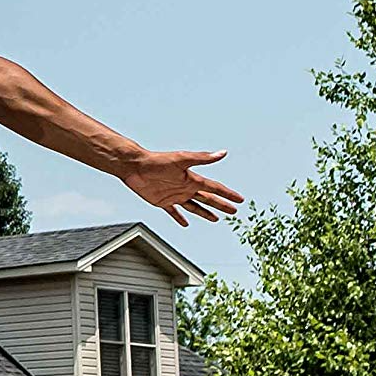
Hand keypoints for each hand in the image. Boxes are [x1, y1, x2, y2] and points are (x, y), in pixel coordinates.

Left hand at [118, 151, 242, 226]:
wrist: (135, 166)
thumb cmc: (157, 161)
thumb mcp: (182, 160)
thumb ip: (202, 158)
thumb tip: (223, 152)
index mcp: (192, 179)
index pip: (214, 188)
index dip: (228, 194)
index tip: (240, 199)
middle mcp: (185, 188)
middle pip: (208, 199)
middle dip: (221, 205)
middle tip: (234, 211)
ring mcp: (174, 195)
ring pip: (194, 206)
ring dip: (205, 213)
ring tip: (216, 219)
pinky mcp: (162, 202)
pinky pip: (174, 212)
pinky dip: (180, 218)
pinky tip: (185, 224)